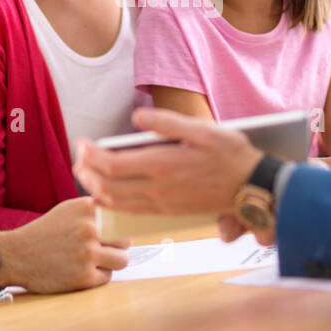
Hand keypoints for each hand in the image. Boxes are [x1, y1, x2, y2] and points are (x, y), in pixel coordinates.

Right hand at [0, 197, 129, 293]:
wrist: (15, 256)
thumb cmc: (45, 232)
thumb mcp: (68, 210)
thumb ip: (95, 211)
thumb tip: (126, 219)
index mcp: (87, 208)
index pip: (122, 218)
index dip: (118, 228)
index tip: (111, 234)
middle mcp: (90, 229)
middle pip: (125, 240)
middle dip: (115, 246)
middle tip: (100, 250)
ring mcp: (88, 254)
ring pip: (122, 260)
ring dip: (110, 263)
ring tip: (93, 261)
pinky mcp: (84, 277)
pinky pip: (106, 277)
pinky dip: (96, 276)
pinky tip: (79, 271)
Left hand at [73, 108, 262, 215]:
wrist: (252, 186)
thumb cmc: (230, 154)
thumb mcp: (202, 129)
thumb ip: (167, 123)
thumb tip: (138, 118)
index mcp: (162, 165)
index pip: (111, 164)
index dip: (90, 155)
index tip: (81, 143)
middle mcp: (158, 188)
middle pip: (107, 187)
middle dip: (86, 173)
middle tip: (78, 159)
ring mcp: (163, 203)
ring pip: (117, 202)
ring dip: (96, 189)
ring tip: (87, 175)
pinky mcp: (169, 212)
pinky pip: (133, 211)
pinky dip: (114, 203)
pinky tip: (110, 195)